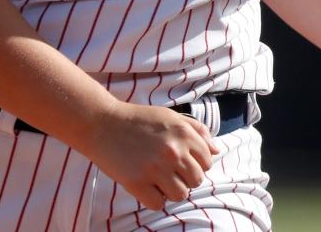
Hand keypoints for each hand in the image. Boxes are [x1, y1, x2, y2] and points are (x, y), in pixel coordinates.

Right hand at [82, 100, 220, 209]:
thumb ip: (198, 131)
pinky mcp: (137, 183)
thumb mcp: (172, 116)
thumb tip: (217, 150)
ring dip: (171, 190)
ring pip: (180, 195)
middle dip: (186, 178)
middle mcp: (173, 151)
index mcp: (184, 134)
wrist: (103, 123)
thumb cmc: (139, 119)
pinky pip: (158, 204)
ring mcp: (155, 168)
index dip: (197, 163)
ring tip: (159, 178)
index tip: (183, 161)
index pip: (208, 162)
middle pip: (196, 180)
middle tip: (170, 171)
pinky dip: (154, 199)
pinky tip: (147, 186)